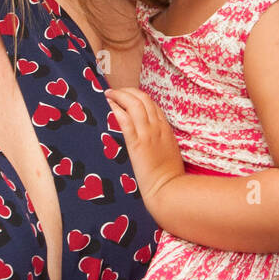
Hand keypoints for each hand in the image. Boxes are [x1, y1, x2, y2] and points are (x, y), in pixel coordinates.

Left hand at [104, 87, 184, 211]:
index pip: (152, 104)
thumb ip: (161, 141)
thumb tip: (151, 138)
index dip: (138, 96)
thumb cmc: (169, 176)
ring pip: (134, 105)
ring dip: (120, 95)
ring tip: (109, 93)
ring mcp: (148, 134)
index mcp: (166, 129)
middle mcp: (158, 127)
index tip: (127, 95)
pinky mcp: (137, 144)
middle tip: (115, 91)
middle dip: (128, 91)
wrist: (169, 188)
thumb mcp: (169, 152)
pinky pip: (126, 120)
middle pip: (143, 99)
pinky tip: (109, 105)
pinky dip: (117, 109)